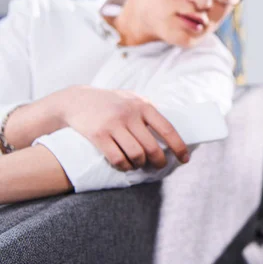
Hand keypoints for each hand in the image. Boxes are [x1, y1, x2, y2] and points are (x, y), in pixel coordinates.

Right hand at [58, 86, 188, 170]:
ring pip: (136, 154)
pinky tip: (125, 165)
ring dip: (140, 164)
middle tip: (159, 165)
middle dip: (159, 161)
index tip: (185, 159)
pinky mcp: (98, 135)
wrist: (76, 100)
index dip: (178, 146)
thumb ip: (147, 109)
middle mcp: (129, 114)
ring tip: (139, 164)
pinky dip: (124, 166)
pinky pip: (117, 159)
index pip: (167, 129)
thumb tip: (168, 127)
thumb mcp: (131, 98)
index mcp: (143, 105)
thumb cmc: (109, 101)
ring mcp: (113, 125)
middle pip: (152, 147)